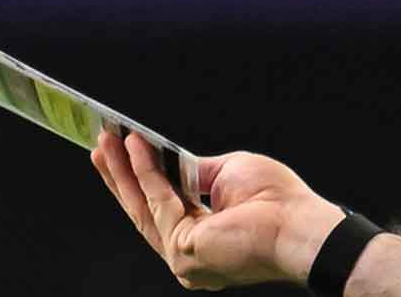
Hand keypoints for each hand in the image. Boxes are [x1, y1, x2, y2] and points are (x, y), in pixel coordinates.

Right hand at [92, 131, 344, 289]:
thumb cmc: (278, 201)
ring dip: (122, 172)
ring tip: (106, 142)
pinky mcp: (184, 250)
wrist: (299, 224)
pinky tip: (134, 147)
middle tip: (101, 147)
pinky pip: (157, 202)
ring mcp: (184, 258)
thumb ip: (195, 173)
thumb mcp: (229, 174)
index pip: (162, 211)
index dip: (139, 183)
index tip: (122, 154)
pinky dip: (144, 172)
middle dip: (120, 177)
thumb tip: (172, 161)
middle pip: (144, 212)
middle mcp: (190, 256)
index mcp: (204, 241)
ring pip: (143, 208)